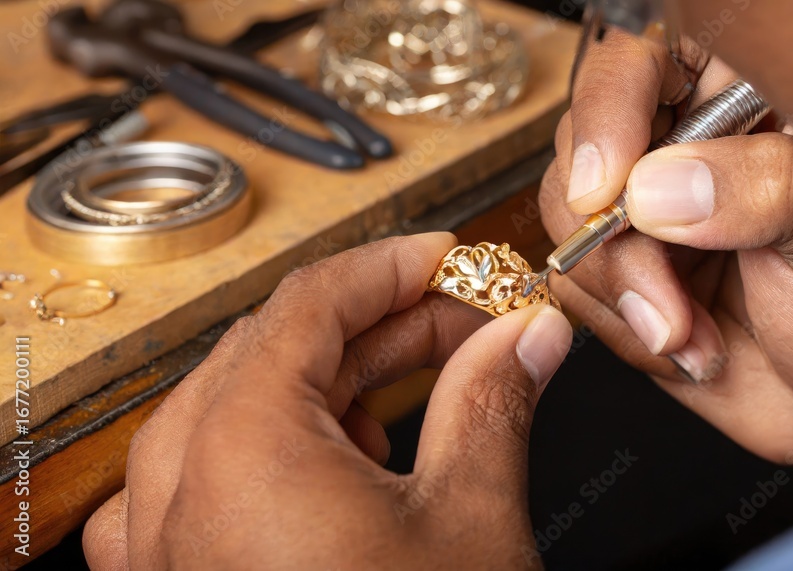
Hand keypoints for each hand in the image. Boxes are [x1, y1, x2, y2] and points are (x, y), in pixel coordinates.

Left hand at [83, 233, 571, 568]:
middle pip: (279, 348)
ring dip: (335, 383)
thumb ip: (494, 401)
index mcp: (240, 447)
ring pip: (244, 405)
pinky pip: (212, 472)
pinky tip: (348, 459)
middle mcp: (177, 483)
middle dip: (380, 326)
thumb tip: (528, 334)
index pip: (311, 301)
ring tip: (422, 384)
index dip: (392, 266)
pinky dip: (285, 445)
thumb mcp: (471, 520)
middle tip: (463, 320)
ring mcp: (162, 536)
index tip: (448, 259)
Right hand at [541, 32, 792, 498]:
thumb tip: (658, 189)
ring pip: (569, 217)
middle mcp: (685, 140)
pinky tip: (686, 344)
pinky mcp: (622, 265)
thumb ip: (769, 191)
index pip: (644, 58)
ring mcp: (646, 206)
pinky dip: (623, 324)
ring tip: (690, 332)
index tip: (607, 190)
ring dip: (623, 291)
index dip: (610, 110)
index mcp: (745, 95)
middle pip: (586, 143)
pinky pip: (574, 280)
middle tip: (667, 297)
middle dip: (615, 237)